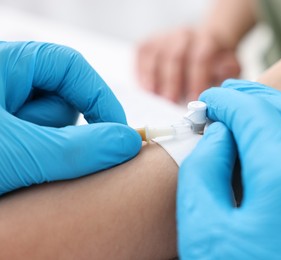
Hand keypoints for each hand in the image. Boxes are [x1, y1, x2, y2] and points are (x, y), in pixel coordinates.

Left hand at [0, 42, 140, 194]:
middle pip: (63, 102)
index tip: (118, 134)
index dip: (100, 97)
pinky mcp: (6, 138)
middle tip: (40, 160)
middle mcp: (6, 84)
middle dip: (60, 136)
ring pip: (51, 130)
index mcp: (6, 65)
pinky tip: (12, 177)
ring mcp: (4, 112)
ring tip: (14, 171)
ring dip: (43, 154)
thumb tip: (129, 143)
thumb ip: (77, 149)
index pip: (71, 66)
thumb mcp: (17, 151)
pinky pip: (38, 147)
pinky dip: (34, 164)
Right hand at [136, 27, 239, 101]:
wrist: (204, 45)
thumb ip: (228, 73)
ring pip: (157, 55)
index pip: (201, 57)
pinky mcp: (150, 42)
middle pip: (176, 56)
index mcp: (207, 40)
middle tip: (171, 102)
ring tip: (156, 98)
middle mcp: (185, 35)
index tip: (194, 98)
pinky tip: (146, 88)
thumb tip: (223, 75)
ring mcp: (165, 37)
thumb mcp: (229, 68)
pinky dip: (142, 71)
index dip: (197, 79)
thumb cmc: (215, 64)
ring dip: (155, 78)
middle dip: (173, 81)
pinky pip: (142, 54)